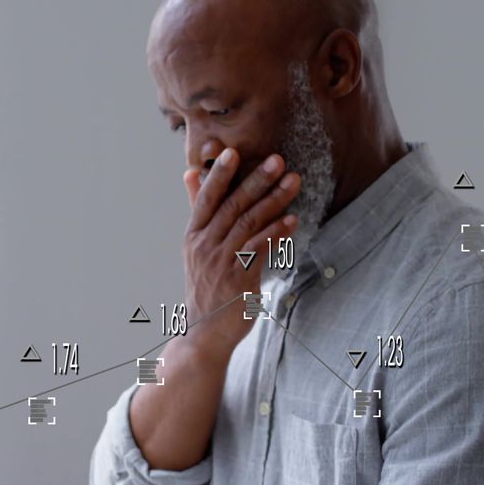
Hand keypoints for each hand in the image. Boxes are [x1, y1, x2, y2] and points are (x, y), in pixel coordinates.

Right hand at [179, 148, 299, 356]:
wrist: (204, 333)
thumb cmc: (206, 287)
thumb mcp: (196, 247)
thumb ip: (197, 209)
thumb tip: (190, 173)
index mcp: (194, 235)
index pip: (206, 198)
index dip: (219, 174)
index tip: (233, 151)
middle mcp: (204, 245)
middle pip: (232, 206)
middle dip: (256, 180)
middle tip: (278, 160)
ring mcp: (220, 261)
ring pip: (248, 223)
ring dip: (273, 201)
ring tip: (293, 182)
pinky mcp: (238, 278)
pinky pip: (259, 249)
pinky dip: (276, 232)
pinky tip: (292, 219)